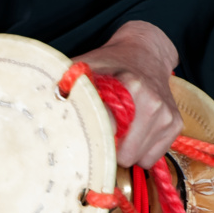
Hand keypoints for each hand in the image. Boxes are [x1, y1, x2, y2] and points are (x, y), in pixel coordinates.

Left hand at [77, 20, 181, 167]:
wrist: (145, 52)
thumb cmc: (110, 62)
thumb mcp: (84, 66)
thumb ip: (65, 85)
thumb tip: (38, 103)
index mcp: (130, 87)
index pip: (107, 134)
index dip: (90, 139)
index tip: (81, 138)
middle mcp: (153, 103)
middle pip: (122, 155)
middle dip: (109, 148)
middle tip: (101, 130)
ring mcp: (167, 116)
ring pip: (138, 160)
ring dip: (125, 151)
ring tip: (119, 127)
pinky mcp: (175, 125)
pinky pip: (152, 158)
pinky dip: (140, 151)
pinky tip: (133, 131)